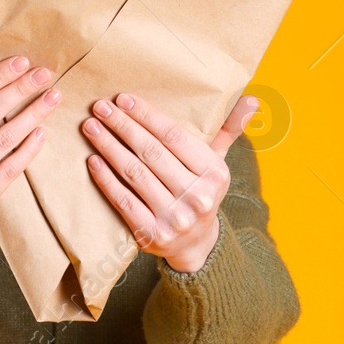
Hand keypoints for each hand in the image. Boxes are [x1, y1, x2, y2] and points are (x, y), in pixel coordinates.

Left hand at [83, 92, 256, 272]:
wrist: (196, 244)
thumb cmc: (201, 190)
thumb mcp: (218, 161)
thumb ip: (229, 129)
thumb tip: (252, 98)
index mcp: (215, 173)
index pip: (174, 136)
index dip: (146, 115)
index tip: (123, 99)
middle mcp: (197, 196)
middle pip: (151, 152)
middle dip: (122, 126)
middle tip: (100, 107)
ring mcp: (174, 217)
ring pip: (134, 173)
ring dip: (108, 147)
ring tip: (91, 128)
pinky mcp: (152, 234)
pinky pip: (123, 200)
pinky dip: (105, 178)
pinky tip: (93, 160)